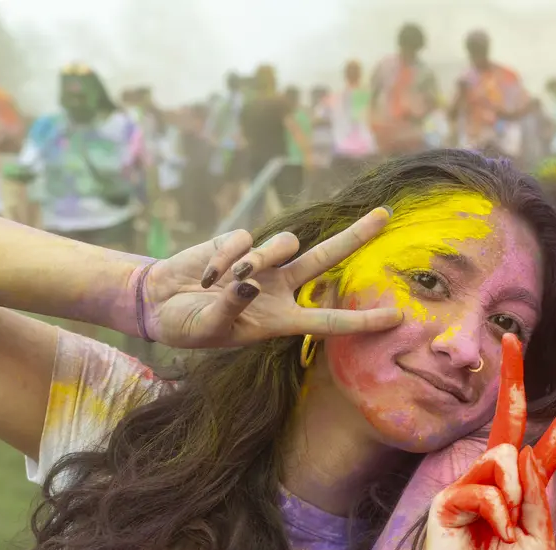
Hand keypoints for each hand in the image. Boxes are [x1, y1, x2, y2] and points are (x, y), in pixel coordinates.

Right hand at [138, 207, 403, 349]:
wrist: (158, 303)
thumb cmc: (187, 325)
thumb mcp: (209, 328)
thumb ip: (232, 308)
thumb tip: (252, 283)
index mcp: (280, 319)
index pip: (329, 320)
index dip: (362, 320)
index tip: (396, 318)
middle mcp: (279, 289)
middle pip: (326, 258)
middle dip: (355, 236)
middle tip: (384, 215)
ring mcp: (261, 263)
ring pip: (284, 244)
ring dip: (258, 258)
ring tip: (220, 281)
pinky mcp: (238, 243)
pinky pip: (245, 240)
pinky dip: (224, 257)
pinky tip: (206, 274)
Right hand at [414, 334, 555, 549]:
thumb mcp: (541, 541)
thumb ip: (537, 498)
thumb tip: (522, 453)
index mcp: (525, 493)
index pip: (549, 445)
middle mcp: (496, 482)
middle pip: (507, 422)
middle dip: (512, 380)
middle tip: (512, 338)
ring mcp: (469, 488)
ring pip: (502, 459)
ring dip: (515, 495)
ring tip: (508, 530)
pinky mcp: (447, 502)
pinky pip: (482, 487)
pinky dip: (497, 513)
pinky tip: (494, 535)